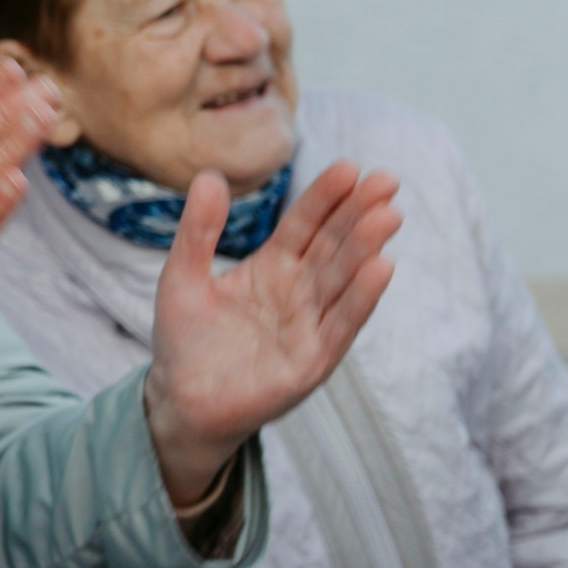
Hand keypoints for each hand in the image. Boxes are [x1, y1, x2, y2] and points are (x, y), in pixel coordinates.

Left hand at [143, 162, 400, 502]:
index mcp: (273, 268)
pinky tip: (382, 267)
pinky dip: (361, 298)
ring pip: (343, 280)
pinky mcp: (311, 362)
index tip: (349, 167)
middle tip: (386, 180)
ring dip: (366, 249)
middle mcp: (299, 293)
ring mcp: (309, 326)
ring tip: (388, 214)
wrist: (179, 399)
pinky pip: (340, 325)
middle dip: (359, 214)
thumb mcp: (182, 275)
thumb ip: (197, 230)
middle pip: (334, 246)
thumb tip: (208, 175)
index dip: (326, 197)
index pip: (305, 225)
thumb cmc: (184, 339)